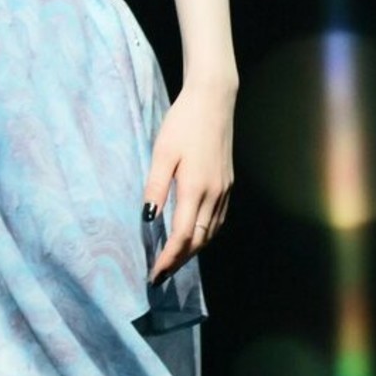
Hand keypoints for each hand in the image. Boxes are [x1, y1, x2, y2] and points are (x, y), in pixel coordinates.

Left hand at [142, 78, 235, 284]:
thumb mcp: (162, 152)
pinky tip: (193, 235)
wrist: (213, 101)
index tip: (154, 274)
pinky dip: (205, 235)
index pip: (181, 237)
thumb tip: (147, 220)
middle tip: (161, 273)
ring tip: (173, 259)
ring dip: (193, 250)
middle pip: (198, 241)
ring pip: (210, 233)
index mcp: (195, 188)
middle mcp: (214, 195)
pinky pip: (218, 220)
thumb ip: (155, 187)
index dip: (168, 259)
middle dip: (179, 260)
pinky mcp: (228, 183)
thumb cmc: (182, 123)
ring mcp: (224, 190)